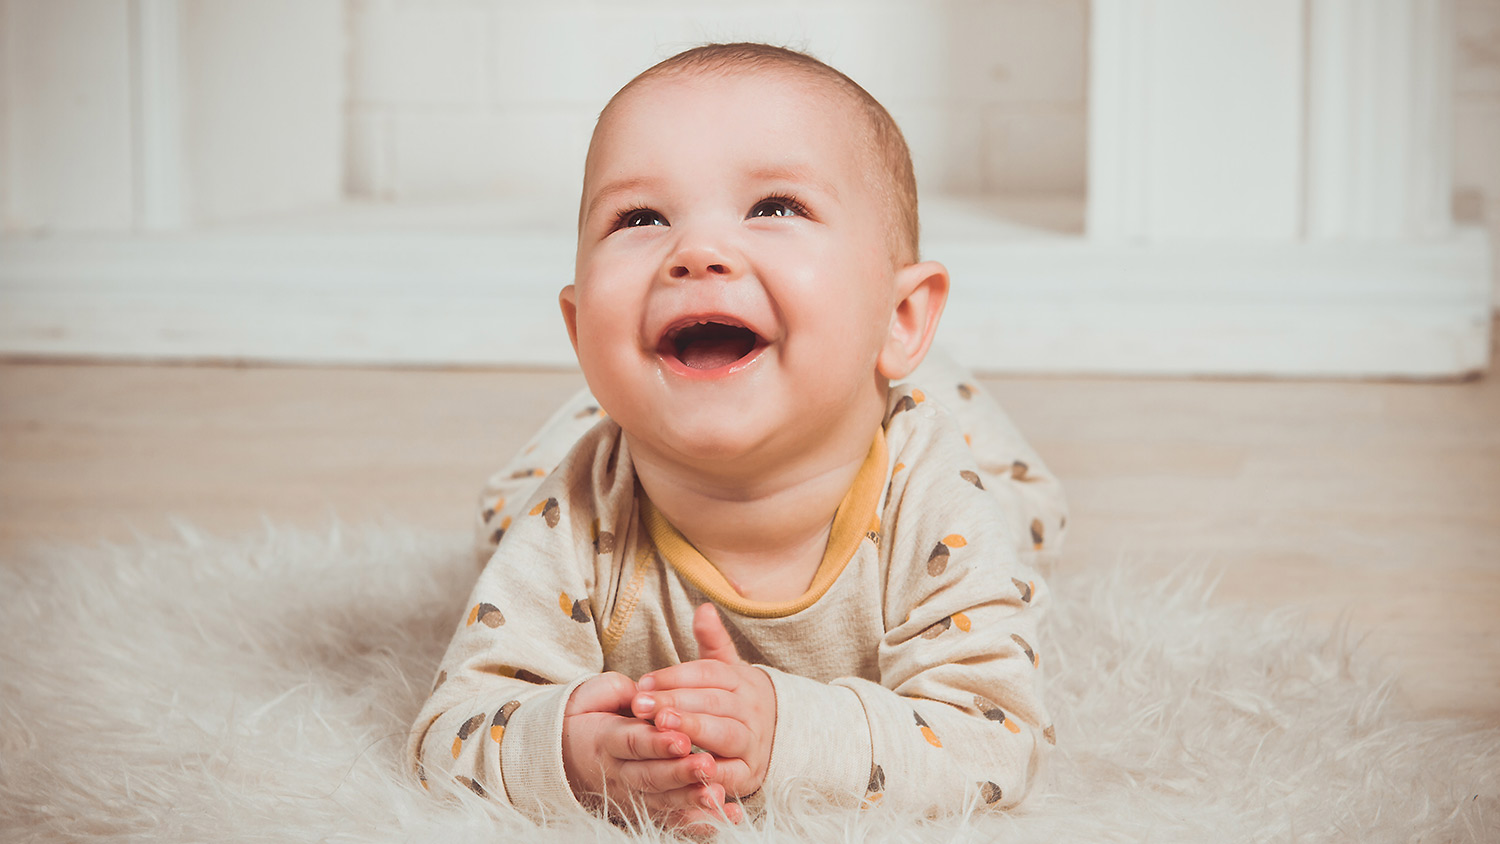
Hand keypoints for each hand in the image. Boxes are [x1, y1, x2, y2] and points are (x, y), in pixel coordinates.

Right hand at [562, 671, 733, 828]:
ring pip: (662, 799)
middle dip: (679, 773)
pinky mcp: (644, 807)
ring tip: (717, 794)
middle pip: (649, 776)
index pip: (632, 743)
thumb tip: (643, 692)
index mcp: (605, 740)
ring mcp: (631, 793)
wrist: (564, 752)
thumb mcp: (595, 696)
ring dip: (690, 798)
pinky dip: (698, 821)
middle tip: (707, 765)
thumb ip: (619, 692)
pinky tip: (725, 817)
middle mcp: (618, 772)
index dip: (656, 743)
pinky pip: (672, 817)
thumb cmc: (588, 715)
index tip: (682, 739)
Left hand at [632, 603, 775, 801]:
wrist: (775, 738)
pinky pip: (731, 775)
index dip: (676, 676)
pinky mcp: (750, 774)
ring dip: (694, 731)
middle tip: (643, 705)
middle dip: (677, 703)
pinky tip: (683, 768)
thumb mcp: (727, 670)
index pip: (709, 673)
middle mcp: (751, 710)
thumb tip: (704, 608)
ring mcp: (753, 742)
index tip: (644, 682)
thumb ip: (713, 642)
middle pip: (714, 702)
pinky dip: (710, 774)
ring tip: (662, 728)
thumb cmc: (735, 701)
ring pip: (725, 734)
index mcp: (742, 681)